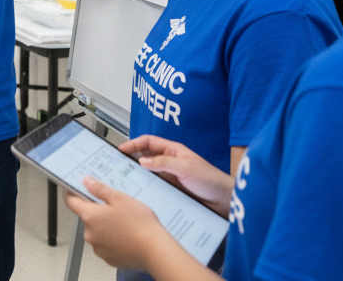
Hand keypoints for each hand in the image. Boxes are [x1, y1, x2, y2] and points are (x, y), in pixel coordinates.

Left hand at [64, 176, 174, 270]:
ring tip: (126, 223)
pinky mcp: (108, 258)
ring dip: (106, 226)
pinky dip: (113, 239)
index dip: (72, 193)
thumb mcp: (120, 198)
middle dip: (99, 211)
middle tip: (115, 207)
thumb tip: (86, 181)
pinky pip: (106, 245)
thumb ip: (100, 189)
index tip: (77, 189)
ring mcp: (98, 248)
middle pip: (88, 217)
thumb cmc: (140, 224)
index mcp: (90, 216)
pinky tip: (127, 235)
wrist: (155, 251)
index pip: (71, 202)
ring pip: (97, 231)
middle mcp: (90, 234)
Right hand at [118, 135, 232, 215]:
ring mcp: (169, 175)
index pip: (148, 141)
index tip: (121, 149)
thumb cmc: (210, 180)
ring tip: (126, 176)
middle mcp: (169, 161)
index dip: (133, 143)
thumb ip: (163, 163)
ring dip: (138, 172)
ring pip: (148, 171)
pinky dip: (145, 184)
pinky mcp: (171, 188)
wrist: (223, 200)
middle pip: (145, 155)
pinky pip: (154, 184)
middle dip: (131, 157)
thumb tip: (142, 160)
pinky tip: (140, 189)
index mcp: (173, 150)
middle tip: (118, 163)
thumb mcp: (185, 168)